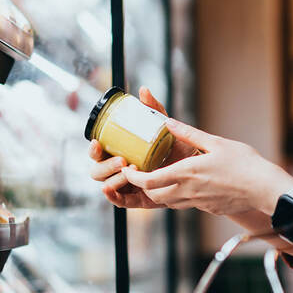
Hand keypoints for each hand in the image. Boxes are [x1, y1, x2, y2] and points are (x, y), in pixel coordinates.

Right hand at [89, 87, 195, 208]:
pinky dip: (113, 197)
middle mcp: (120, 170)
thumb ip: (154, 110)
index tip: (98, 142)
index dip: (94, 149)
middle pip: (97, 171)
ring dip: (113, 178)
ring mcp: (128, 185)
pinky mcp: (139, 199)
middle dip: (105, 165)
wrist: (198, 167)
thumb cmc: (177, 146)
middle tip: (122, 160)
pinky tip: (110, 190)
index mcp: (120, 152)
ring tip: (128, 171)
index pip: (99, 152)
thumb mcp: (164, 128)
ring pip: (108, 185)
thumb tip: (144, 91)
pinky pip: (121, 201)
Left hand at [119, 120, 292, 216]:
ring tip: (162, 177)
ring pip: (169, 202)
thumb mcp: (215, 142)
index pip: (149, 182)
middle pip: (154, 196)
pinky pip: (186, 205)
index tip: (129, 169)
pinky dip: (179, 196)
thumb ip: (189, 133)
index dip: (133, 178)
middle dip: (144, 186)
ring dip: (161, 192)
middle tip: (142, 173)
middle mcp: (188, 192)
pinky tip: (188, 185)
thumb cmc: (244, 163)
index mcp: (187, 173)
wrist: (264, 189)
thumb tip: (168, 122)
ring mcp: (198, 203)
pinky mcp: (208, 209)